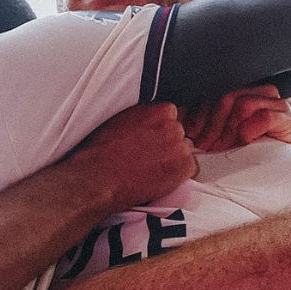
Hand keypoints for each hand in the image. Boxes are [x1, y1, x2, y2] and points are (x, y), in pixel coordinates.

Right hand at [66, 103, 195, 211]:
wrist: (100, 176)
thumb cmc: (102, 152)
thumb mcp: (120, 121)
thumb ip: (141, 118)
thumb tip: (146, 124)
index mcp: (157, 110)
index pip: (170, 117)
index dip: (160, 132)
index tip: (151, 142)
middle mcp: (172, 124)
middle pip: (178, 134)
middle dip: (167, 145)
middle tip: (150, 158)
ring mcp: (180, 145)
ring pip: (184, 152)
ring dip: (173, 160)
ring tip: (152, 171)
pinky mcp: (184, 165)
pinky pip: (190, 169)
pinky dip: (178, 176)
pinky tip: (159, 179)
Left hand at [180, 85, 290, 151]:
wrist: (273, 179)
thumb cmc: (238, 157)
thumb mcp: (215, 136)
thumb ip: (201, 121)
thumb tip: (175, 116)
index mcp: (242, 91)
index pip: (216, 88)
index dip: (200, 110)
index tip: (191, 133)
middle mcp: (260, 93)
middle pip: (227, 95)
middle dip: (212, 123)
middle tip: (205, 145)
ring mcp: (277, 105)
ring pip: (243, 103)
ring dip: (229, 128)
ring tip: (223, 147)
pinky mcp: (290, 121)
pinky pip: (266, 115)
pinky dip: (251, 128)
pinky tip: (244, 140)